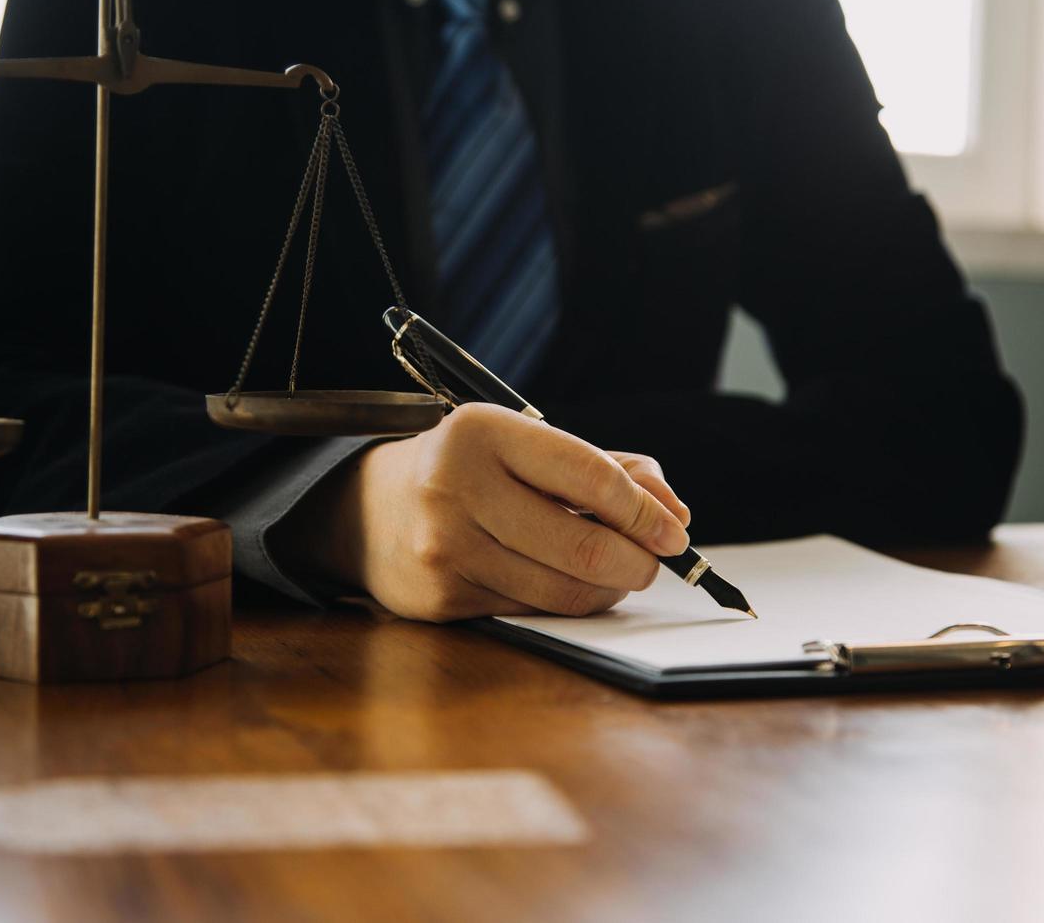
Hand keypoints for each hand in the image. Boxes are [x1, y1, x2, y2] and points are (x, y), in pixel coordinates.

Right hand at [298, 403, 691, 621]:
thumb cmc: (468, 472)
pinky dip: (565, 602)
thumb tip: (672, 511)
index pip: (590, 477)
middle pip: (584, 546)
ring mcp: (446, 548)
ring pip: (563, 590)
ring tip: (618, 573)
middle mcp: (457, 488)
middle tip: (654, 560)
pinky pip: (531, 611)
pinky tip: (568, 583)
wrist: (369, 511)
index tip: (673, 529)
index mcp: (482, 433)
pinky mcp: (442, 597)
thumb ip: (604, 468)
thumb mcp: (525, 446)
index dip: (644, 510)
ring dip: (609, 588)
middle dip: (638, 560)